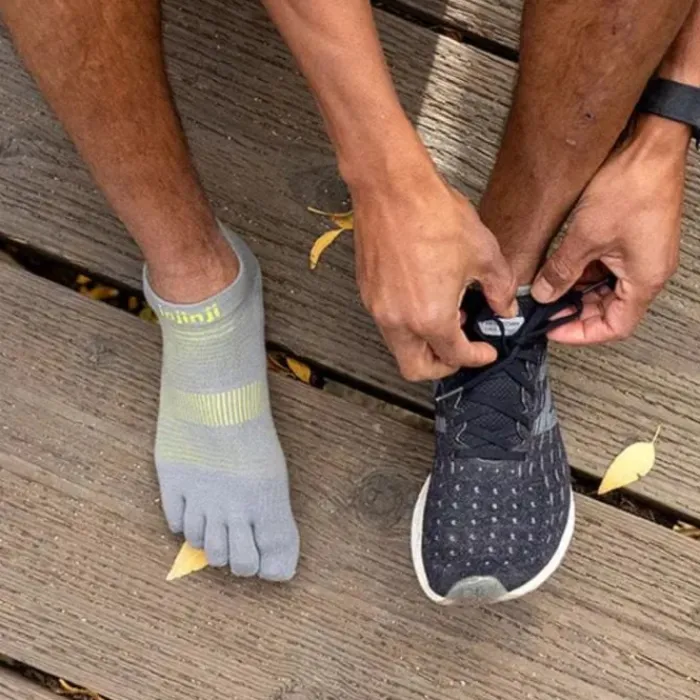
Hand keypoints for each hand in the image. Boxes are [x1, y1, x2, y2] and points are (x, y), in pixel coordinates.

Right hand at [351, 162, 516, 380]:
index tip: (485, 350)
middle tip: (460, 350)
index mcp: (430, 317)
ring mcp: (378, 307)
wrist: (391, 187)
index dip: (477, 356)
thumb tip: (504, 306)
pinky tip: (426, 297)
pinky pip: (388, 323)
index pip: (455, 356)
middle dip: (441, 365)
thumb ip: (499, 288)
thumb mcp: (483, 253)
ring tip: (446, 317)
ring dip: (424, 342)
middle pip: (415, 368)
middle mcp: (398, 319)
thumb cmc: (431, 214)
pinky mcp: (367, 291)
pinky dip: (408, 323)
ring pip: (400, 346)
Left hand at [531, 115, 688, 343]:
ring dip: (578, 291)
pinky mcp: (634, 240)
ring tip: (549, 288)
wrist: (651, 146)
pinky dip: (584, 272)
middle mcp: (648, 272)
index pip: (614, 327)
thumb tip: (544, 294)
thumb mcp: (585, 236)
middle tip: (546, 310)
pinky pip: (608, 268)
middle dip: (576, 312)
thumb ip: (561, 271)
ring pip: (606, 289)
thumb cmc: (632, 186)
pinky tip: (562, 267)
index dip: (581, 333)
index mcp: (644, 280)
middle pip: (610, 309)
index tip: (553, 330)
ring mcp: (642, 256)